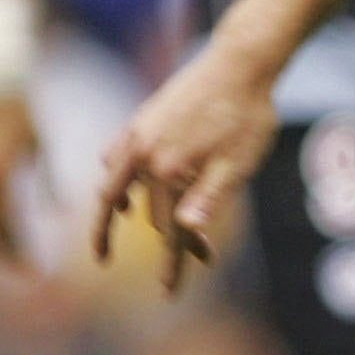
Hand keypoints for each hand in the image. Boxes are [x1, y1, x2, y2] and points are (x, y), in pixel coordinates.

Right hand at [91, 45, 281, 291]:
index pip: (168, 231)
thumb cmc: (248, 115)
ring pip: (113, 185)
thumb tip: (187, 231)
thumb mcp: (239, 162)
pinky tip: (121, 187)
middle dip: (161, 241)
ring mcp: (136, 136)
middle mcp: (142, 153)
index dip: (175, 263)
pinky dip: (115, 177)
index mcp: (168, 169)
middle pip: (144, 213)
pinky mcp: (139, 121)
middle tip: (157, 269)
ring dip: (109, 214)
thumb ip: (211, 197)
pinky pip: (116, 158)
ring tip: (107, 236)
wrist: (240, 62)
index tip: (170, 292)